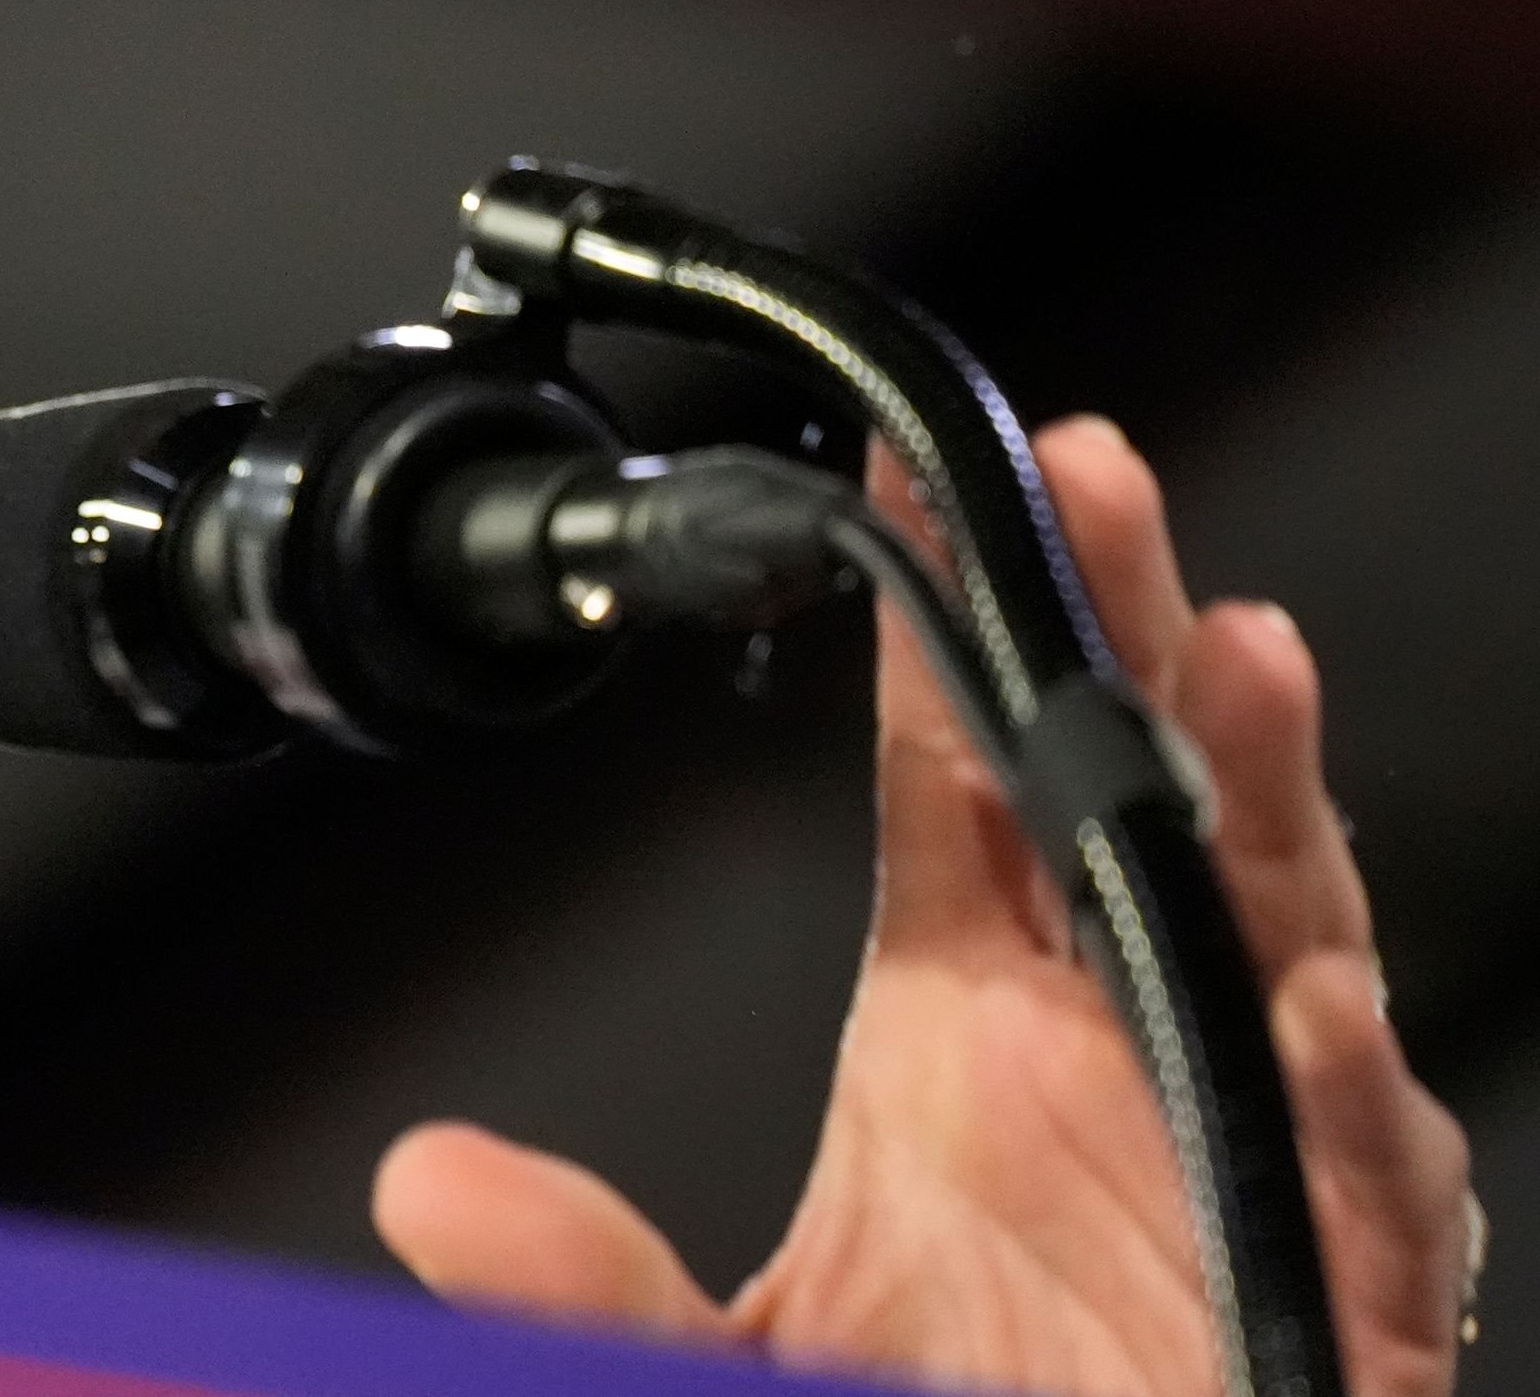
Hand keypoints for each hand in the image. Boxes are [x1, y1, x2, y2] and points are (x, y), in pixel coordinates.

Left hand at [369, 417, 1477, 1395]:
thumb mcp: (718, 1364)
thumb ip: (581, 1280)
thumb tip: (431, 1180)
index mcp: (966, 1036)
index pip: (956, 782)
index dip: (947, 632)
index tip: (918, 481)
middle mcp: (1108, 1062)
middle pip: (1130, 799)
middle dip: (1129, 636)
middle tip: (1095, 485)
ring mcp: (1234, 1163)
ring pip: (1276, 940)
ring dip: (1263, 802)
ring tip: (1235, 660)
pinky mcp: (1330, 1301)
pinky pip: (1359, 1178)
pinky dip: (1346, 1092)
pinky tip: (1312, 996)